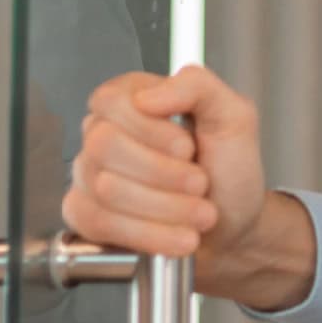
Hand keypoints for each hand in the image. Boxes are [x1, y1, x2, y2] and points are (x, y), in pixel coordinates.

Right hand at [62, 65, 268, 259]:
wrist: (234, 228)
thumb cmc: (229, 172)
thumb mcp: (234, 117)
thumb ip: (198, 86)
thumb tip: (148, 95)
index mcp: (134, 99)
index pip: (113, 101)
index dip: (151, 129)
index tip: (187, 148)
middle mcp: (105, 132)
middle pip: (104, 145)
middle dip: (164, 174)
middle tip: (199, 184)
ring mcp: (90, 175)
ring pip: (107, 189)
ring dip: (167, 208)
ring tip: (200, 213)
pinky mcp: (87, 215)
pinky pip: (100, 223)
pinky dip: (151, 234)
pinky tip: (179, 236)